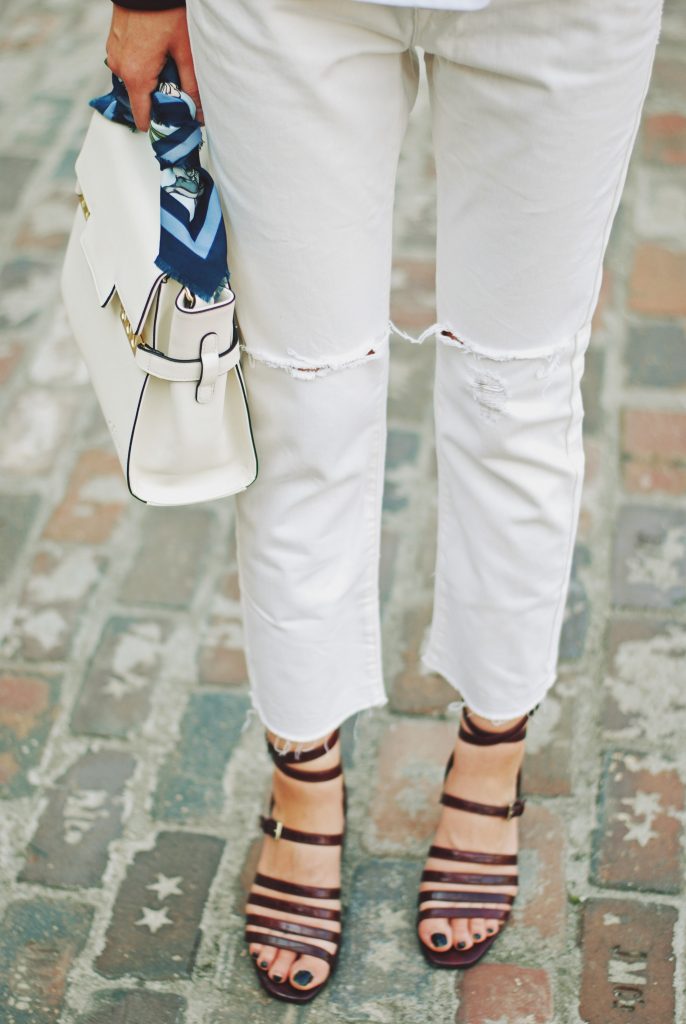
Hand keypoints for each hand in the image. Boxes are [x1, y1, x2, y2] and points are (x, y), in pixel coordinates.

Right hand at [106, 6, 201, 130]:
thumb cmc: (164, 12)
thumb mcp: (185, 52)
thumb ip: (191, 86)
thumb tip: (200, 113)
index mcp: (136, 76)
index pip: (143, 117)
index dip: (160, 123)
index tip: (174, 123)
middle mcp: (120, 68)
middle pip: (141, 99)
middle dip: (160, 98)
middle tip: (179, 87)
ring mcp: (114, 55)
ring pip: (136, 81)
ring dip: (152, 80)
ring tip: (168, 65)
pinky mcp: (114, 43)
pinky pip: (129, 65)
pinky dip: (143, 65)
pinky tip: (157, 53)